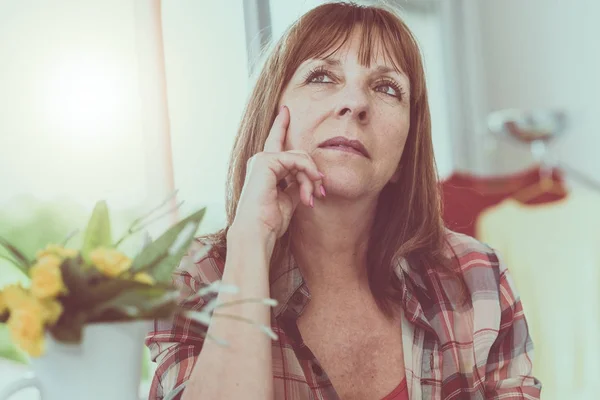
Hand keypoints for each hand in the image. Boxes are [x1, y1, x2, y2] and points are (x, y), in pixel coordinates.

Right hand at [232, 105, 324, 241]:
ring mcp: (262, 159)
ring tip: (312, 198)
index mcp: (264, 169)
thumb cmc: (270, 221)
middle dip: (312, 174)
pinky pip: (296, 160)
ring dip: (310, 178)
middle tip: (319, 194)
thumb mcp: (288, 199)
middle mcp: (261, 161)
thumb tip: (309, 179)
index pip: (275, 142)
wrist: (257, 231)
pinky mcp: (266, 162)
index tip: (285, 110)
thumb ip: (295, 185)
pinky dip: (307, 172)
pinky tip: (311, 185)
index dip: (280, 126)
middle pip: (297, 155)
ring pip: (299, 157)